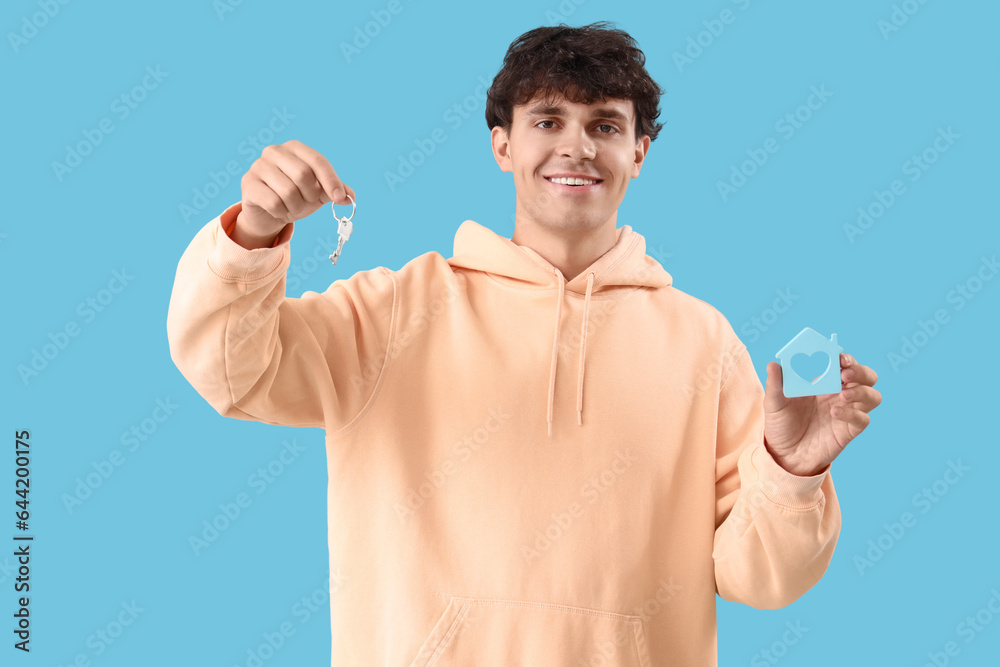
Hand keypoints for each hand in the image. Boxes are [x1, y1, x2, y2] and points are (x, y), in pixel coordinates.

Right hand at [234, 140, 354, 247]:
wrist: (269, 213)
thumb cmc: (296, 197)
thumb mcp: (318, 192)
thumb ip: (335, 191)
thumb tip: (350, 197)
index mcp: (294, 148)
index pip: (317, 160)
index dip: (331, 180)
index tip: (340, 198)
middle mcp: (274, 151)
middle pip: (303, 175)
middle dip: (311, 195)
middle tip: (308, 202)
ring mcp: (258, 166)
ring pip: (288, 191)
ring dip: (296, 206)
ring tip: (292, 207)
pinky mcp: (248, 184)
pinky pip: (273, 203)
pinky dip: (282, 212)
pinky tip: (279, 211)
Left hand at [762, 353, 881, 475]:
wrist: (784, 455)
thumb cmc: (781, 425)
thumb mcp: (774, 404)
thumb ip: (775, 385)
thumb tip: (773, 365)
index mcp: (824, 382)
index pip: (844, 364)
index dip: (847, 358)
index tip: (840, 357)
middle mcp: (839, 394)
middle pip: (867, 377)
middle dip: (861, 371)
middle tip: (845, 374)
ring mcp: (847, 411)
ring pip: (873, 396)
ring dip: (862, 391)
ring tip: (842, 394)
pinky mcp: (849, 431)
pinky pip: (863, 419)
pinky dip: (853, 413)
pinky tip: (835, 413)